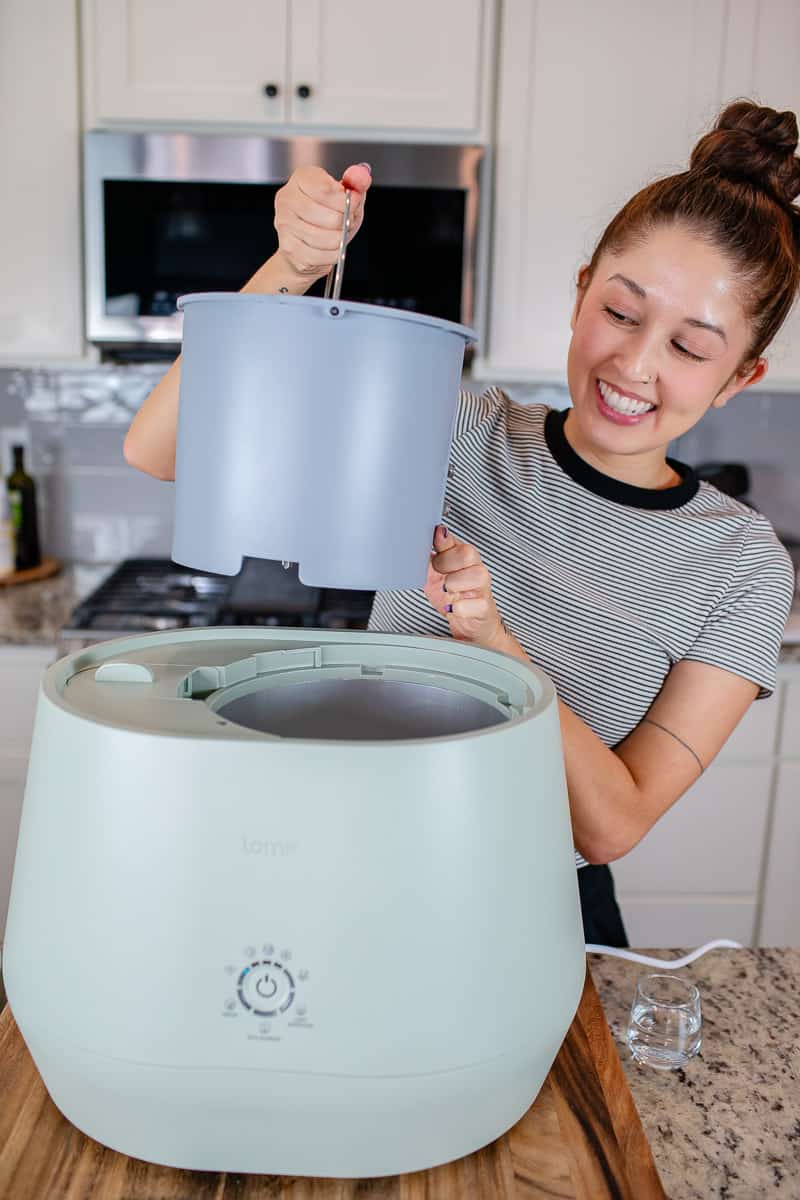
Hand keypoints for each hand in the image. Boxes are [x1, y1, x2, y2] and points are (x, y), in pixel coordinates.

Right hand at [273, 163, 371, 281]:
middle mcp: (288, 199)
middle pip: (330, 217)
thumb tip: (362, 175)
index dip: (347, 201)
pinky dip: (332, 254)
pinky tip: (331, 248)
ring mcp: (285, 224)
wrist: (304, 240)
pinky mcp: (288, 248)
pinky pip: (319, 255)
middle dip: (345, 223)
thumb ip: (356, 182)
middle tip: (347, 222)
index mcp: (302, 178)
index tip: (354, 203)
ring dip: (340, 240)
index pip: (326, 190)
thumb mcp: (345, 194)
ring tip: (340, 235)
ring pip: (325, 238)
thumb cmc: (325, 214)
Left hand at [424, 524, 506, 649]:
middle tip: (438, 573)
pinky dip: (460, 607)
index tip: (434, 540)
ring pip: (478, 575)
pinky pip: (477, 604)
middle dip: (446, 562)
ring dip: (455, 583)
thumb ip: (427, 557)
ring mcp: (482, 589)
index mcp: (462, 558)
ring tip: (446, 591)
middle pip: (468, 553)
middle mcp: (475, 569)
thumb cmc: (454, 596)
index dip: (442, 539)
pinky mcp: (484, 608)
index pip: (455, 541)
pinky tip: (452, 608)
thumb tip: (413, 543)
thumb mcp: (435, 575)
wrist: (471, 624)